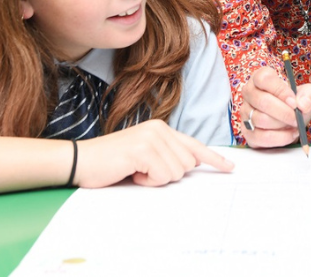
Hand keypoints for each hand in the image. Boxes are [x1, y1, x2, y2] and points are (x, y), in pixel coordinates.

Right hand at [74, 119, 233, 187]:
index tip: (230, 167)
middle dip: (168, 174)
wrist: (80, 160)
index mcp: (162, 129)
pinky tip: (131, 171)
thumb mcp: (144, 156)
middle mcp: (160, 129)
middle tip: (143, 171)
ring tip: (135, 170)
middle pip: (187, 163)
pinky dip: (147, 181)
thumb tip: (189, 165)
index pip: (194, 145)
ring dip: (155, 179)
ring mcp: (152, 137)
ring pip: (176, 172)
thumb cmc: (112, 163)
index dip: (214, 158)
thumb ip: (165, 156)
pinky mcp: (143, 149)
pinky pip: (162, 175)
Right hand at [240, 67, 310, 148]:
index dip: (280, 91)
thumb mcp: (307, 93)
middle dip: (284, 112)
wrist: (291, 119)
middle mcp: (249, 93)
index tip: (294, 102)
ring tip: (294, 125)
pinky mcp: (247, 132)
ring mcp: (245, 112)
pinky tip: (289, 134)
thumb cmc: (295, 102)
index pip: (264, 79)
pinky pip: (260, 137)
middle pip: (262, 101)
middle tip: (296, 117)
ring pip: (260, 120)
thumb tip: (303, 105)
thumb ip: (309, 95)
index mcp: (260, 78)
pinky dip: (279, 138)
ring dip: (281, 125)